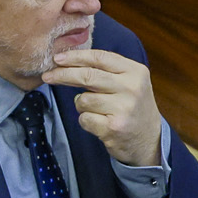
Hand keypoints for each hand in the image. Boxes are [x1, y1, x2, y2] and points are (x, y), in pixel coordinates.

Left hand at [43, 48, 163, 167]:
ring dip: (81, 104)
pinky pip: (84, 118)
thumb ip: (106, 70)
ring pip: (83, 99)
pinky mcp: (113, 128)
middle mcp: (131, 88)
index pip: (100, 57)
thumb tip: (67, 61)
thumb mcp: (129, 82)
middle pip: (87, 76)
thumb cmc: (133, 108)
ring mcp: (123, 109)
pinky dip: (86, 121)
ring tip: (96, 110)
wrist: (150, 141)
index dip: (75, 57)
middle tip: (47, 76)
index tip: (57, 58)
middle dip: (63, 74)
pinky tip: (99, 123)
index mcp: (135, 72)